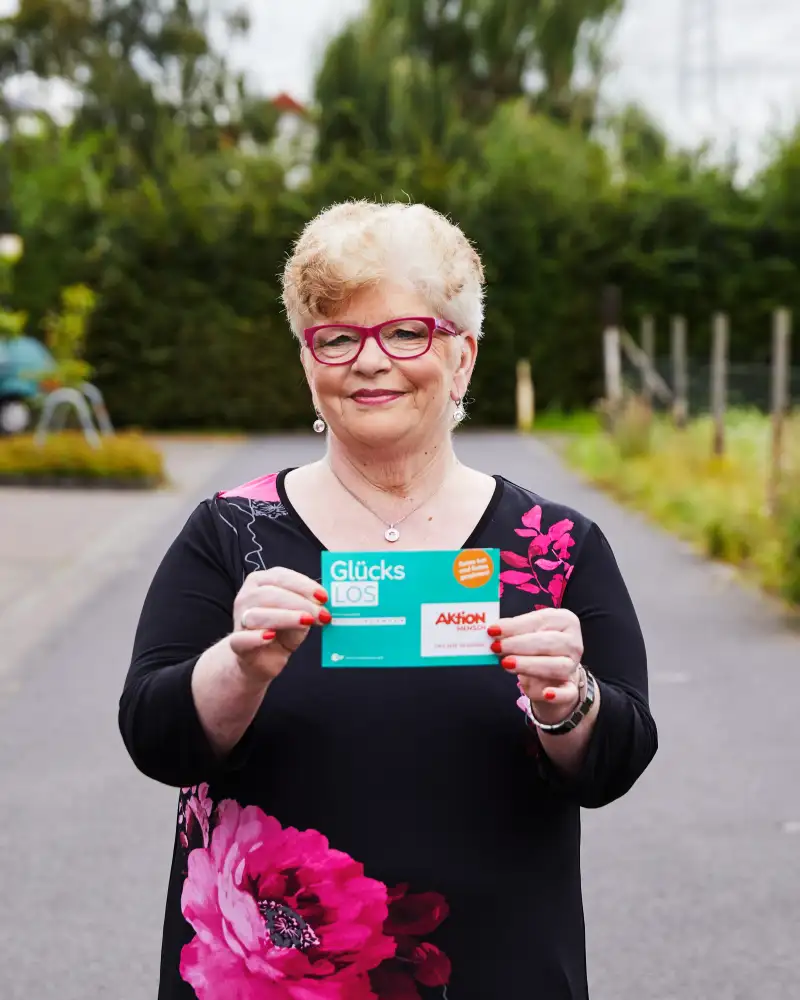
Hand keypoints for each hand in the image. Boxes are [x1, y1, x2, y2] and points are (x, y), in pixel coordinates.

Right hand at [228, 568, 329, 683]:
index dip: (304, 585)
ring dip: (285, 617)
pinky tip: (270, 636)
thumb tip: (327, 603)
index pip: (282, 577)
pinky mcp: (237, 644)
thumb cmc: (282, 630)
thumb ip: (310, 606)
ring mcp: (240, 620)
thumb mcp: (299, 614)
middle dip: (300, 602)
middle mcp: (247, 596)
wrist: (261, 659)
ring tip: (306, 622)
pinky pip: (242, 639)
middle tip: (321, 614)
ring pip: (257, 614)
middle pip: (271, 594)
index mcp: (261, 582)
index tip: (323, 596)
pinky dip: (256, 637)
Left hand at [489, 608, 583, 721]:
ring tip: (506, 663)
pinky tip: (546, 693)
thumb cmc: (537, 648)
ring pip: (556, 666)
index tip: (493, 630)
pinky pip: (567, 693)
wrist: (551, 676)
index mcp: (565, 621)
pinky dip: (558, 694)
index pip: (540, 620)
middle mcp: (573, 643)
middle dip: (519, 645)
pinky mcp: (571, 689)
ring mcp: (573, 667)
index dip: (515, 625)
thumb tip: (491, 631)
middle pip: (548, 642)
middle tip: (496, 647)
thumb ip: (512, 631)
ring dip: (529, 665)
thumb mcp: (526, 634)